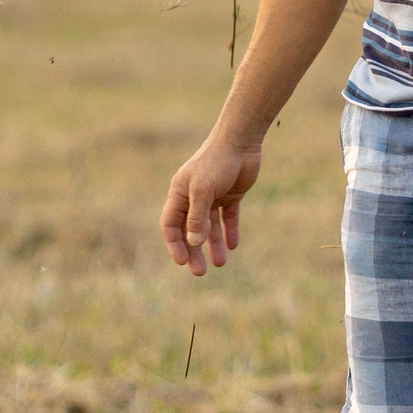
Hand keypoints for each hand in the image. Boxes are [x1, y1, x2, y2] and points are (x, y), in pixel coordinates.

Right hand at [161, 134, 261, 275]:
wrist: (240, 141)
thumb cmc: (217, 161)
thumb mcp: (203, 190)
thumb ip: (198, 216)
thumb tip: (193, 242)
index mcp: (180, 193)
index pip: (171, 224)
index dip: (175, 244)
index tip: (182, 261)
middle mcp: (193, 196)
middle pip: (190, 230)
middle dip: (193, 251)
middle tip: (199, 272)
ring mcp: (213, 196)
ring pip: (210, 227)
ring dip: (213, 245)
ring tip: (220, 264)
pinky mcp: (231, 195)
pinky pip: (228, 218)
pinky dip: (229, 231)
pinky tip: (233, 246)